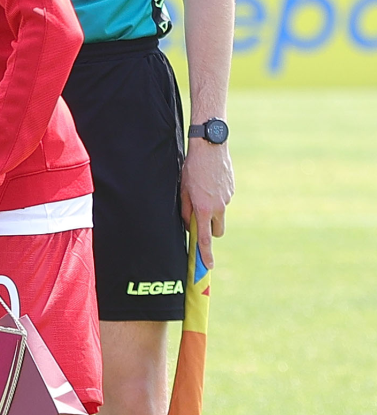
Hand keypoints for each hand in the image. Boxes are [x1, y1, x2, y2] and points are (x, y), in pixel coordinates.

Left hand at [180, 140, 233, 267]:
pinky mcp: (232, 190)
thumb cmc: (192, 168)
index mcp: (204, 209)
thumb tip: (188, 223)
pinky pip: (223, 200)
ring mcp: (227, 199)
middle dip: (209, 230)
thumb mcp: (182, 190)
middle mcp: (219, 207)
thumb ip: (185, 210)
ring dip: (212, 212)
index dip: (205, 254)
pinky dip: (216, 198)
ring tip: (201, 192)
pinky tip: (208, 183)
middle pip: (216, 231)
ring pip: (220, 215)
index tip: (207, 266)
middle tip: (198, 219)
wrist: (211, 148)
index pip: (204, 238)